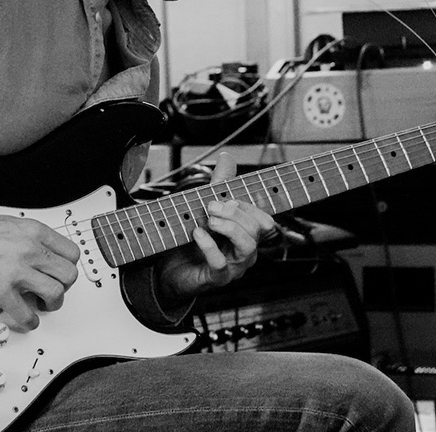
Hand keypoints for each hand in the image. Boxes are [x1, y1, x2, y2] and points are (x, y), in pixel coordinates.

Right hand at [0, 212, 79, 331]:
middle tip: (53, 290)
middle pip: (68, 274)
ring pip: (55, 294)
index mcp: (33, 231)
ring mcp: (16, 271)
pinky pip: (27, 315)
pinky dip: (29, 322)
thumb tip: (42, 254)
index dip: (68, 267)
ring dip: (51, 305)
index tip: (61, 274)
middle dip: (64, 287)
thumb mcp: (9, 224)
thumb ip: (29, 238)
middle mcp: (29, 250)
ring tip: (41, 305)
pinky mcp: (1, 291)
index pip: (71, 253)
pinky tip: (25, 319)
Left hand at [155, 151, 272, 300]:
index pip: (264, 219)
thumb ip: (219, 185)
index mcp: (247, 235)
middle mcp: (246, 252)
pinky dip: (208, 245)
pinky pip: (220, 263)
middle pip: (257, 229)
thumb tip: (227, 157)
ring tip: (209, 219)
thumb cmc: (194, 241)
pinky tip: (197, 233)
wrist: (172, 270)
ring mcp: (234, 267)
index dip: (249, 206)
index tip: (227, 197)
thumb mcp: (207, 209)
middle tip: (211, 205)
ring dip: (228, 226)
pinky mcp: (217, 279)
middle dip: (235, 212)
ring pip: (247, 246)